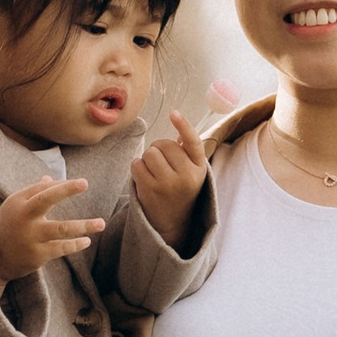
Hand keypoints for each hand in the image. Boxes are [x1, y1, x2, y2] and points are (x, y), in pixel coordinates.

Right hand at [0, 173, 101, 280]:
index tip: (82, 183)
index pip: (43, 188)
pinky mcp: (37, 255)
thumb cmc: (10, 224)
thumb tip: (52, 179)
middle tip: (85, 182)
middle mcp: (24, 218)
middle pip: (46, 200)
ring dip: (83, 226)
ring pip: (60, 229)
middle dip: (66, 190)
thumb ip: (34, 192)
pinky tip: (87, 240)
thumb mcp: (16, 206)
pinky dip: (75, 244)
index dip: (62, 186)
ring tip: (101, 223)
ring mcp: (31, 237)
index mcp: (18, 202)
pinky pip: (61, 248)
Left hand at [132, 109, 206, 234]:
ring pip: (149, 153)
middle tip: (162, 163)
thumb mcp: (192, 171)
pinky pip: (137, 164)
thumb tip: (180, 127)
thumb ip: (187, 151)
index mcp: (199, 167)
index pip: (193, 142)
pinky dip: (137, 166)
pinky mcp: (149, 190)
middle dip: (159, 148)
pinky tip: (145, 177)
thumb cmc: (181, 189)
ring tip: (154, 171)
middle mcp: (186, 176)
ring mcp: (167, 184)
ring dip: (147, 158)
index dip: (183, 125)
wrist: (173, 223)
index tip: (174, 113)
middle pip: (164, 145)